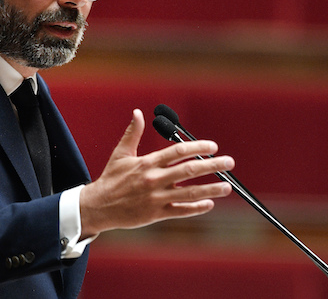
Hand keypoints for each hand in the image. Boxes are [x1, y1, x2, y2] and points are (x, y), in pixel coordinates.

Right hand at [78, 109, 233, 238]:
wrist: (98, 206)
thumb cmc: (111, 179)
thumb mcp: (121, 154)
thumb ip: (133, 133)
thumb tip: (137, 112)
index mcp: (147, 163)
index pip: (178, 151)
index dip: (198, 147)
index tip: (213, 146)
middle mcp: (154, 179)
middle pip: (189, 170)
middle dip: (212, 165)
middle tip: (229, 162)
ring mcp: (156, 198)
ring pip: (189, 193)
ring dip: (211, 189)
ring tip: (228, 186)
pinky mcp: (156, 214)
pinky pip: (180, 211)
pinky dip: (196, 208)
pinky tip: (210, 204)